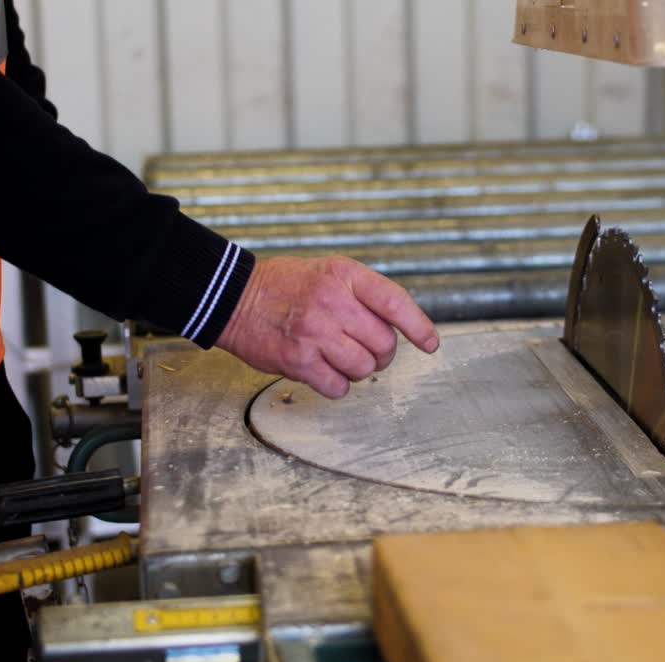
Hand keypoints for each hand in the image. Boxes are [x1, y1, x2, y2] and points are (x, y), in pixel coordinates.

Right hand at [215, 256, 439, 397]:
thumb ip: (363, 294)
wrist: (235, 298)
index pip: (395, 302)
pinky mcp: (299, 360)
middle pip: (384, 343)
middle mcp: (333, 302)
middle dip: (382, 354)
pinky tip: (324, 371)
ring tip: (340, 359)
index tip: (429, 344)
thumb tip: (399, 327)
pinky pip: (338, 386)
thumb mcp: (329, 272)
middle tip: (366, 351)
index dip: (419, 326)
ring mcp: (315, 333)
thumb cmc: (286, 286)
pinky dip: (337, 386)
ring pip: (364, 368)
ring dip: (359, 371)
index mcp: (345, 275)